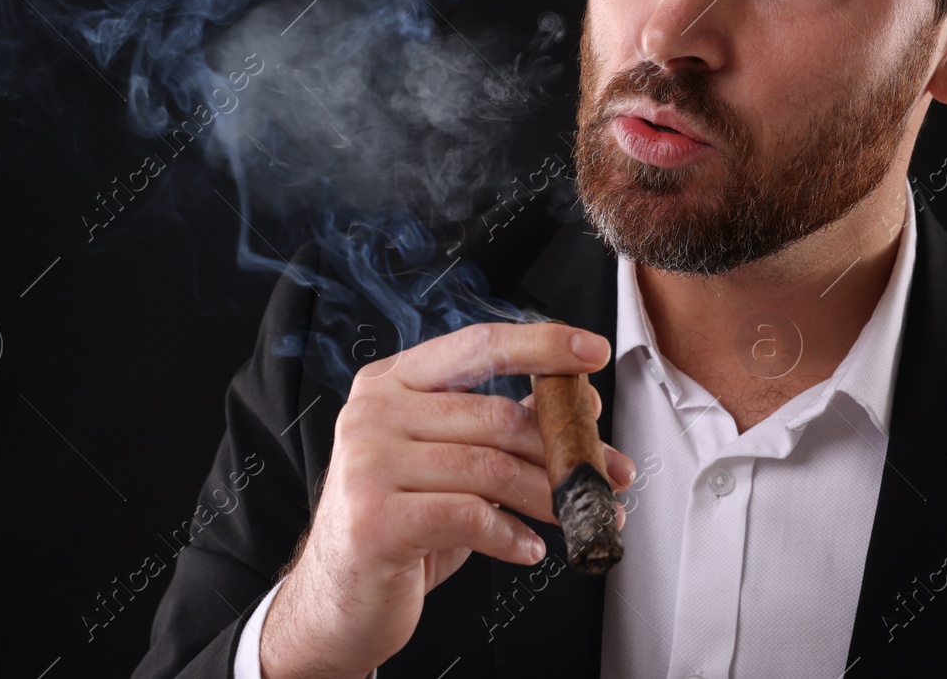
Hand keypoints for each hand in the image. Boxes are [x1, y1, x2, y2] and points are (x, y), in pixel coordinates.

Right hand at [258, 322, 635, 678]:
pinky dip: (512, 535)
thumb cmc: (399, 524)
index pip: (477, 346)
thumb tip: (578, 403)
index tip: (591, 352)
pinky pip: (470, 516)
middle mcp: (372, 413)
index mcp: (390, 383)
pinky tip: (529, 547)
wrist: (337, 601)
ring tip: (582, 517)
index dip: (540, 345)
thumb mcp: (449, 465)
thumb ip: (499, 428)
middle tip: (610, 474)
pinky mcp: (375, 519)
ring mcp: (367, 464)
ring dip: (550, 497)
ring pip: (490, 469)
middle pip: (495, 417)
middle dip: (565, 449)